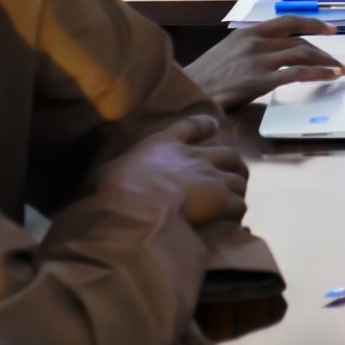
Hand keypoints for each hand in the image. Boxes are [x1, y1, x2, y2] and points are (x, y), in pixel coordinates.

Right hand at [96, 115, 246, 227]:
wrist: (139, 206)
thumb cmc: (117, 188)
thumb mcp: (110, 171)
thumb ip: (118, 172)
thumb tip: (105, 180)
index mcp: (165, 144)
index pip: (190, 126)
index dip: (204, 126)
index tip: (213, 127)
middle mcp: (194, 156)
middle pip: (227, 154)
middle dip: (231, 164)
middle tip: (230, 176)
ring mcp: (212, 176)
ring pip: (238, 178)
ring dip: (237, 188)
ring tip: (234, 199)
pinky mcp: (223, 199)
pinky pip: (239, 204)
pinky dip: (237, 211)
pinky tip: (233, 219)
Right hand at [186, 16, 344, 106]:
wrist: (188, 92)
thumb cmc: (206, 78)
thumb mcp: (228, 52)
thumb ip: (250, 48)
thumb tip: (273, 52)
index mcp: (248, 33)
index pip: (288, 21)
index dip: (312, 23)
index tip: (330, 28)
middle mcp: (256, 42)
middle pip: (300, 39)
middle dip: (323, 49)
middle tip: (338, 60)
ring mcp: (259, 60)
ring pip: (302, 53)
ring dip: (325, 61)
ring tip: (339, 70)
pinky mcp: (261, 79)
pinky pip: (297, 73)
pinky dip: (318, 73)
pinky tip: (330, 77)